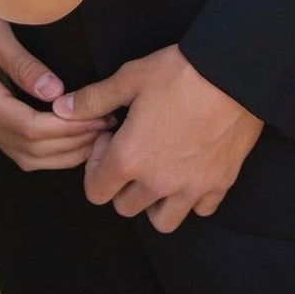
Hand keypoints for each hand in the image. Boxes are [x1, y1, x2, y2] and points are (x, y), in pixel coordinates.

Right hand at [0, 0, 113, 171]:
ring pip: (26, 155)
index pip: (32, 129)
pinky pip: (18, 145)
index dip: (69, 129)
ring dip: (62, 152)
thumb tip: (56, 94)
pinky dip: (47, 148)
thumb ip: (23, 64)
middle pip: (32, 149)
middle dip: (73, 144)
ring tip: (97, 136)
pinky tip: (70, 135)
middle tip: (108, 129)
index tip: (100, 117)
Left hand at [52, 45, 262, 231]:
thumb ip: (93, 100)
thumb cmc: (178, 73)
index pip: (96, 191)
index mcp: (130, 158)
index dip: (95, 167)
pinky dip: (192, 198)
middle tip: (132, 149)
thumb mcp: (128, 79)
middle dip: (121, 183)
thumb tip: (62, 108)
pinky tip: (189, 168)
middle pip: (125, 207)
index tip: (109, 139)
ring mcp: (191, 189)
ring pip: (162, 220)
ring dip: (154, 201)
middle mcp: (158, 183)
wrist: (233, 73)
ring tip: (158, 168)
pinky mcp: (220, 185)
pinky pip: (200, 209)